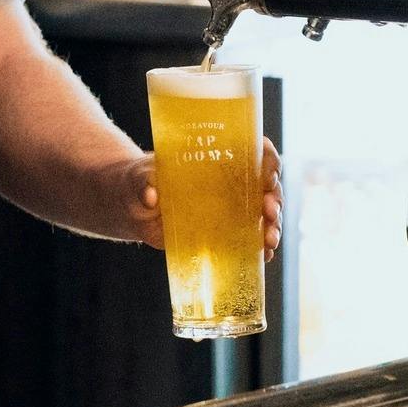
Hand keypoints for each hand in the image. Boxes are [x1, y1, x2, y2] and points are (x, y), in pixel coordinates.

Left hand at [120, 137, 284, 255]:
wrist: (133, 206)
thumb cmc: (140, 181)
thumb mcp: (141, 176)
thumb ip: (144, 182)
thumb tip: (151, 196)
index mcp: (219, 156)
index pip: (255, 150)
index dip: (268, 159)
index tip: (268, 172)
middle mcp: (232, 180)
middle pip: (266, 185)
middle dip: (274, 198)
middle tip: (268, 210)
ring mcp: (231, 208)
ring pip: (264, 214)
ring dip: (273, 226)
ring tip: (270, 240)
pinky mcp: (225, 232)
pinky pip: (251, 238)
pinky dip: (262, 247)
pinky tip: (265, 255)